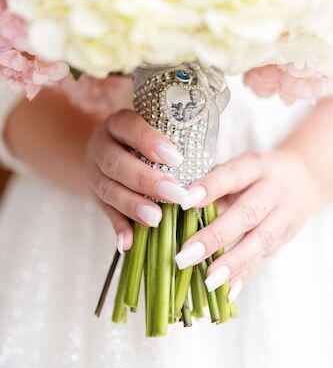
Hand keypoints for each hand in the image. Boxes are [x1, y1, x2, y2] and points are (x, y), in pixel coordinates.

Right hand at [85, 109, 185, 250]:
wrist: (108, 148)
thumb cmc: (144, 139)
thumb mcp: (153, 130)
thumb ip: (171, 145)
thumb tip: (204, 169)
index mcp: (118, 124)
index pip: (129, 127)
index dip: (150, 141)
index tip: (176, 158)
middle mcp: (101, 147)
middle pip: (118, 163)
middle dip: (147, 180)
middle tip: (175, 194)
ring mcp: (95, 173)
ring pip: (109, 189)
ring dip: (133, 206)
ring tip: (156, 219)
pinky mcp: (95, 197)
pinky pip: (105, 213)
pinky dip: (118, 228)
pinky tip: (129, 243)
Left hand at [175, 150, 321, 300]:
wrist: (303, 177)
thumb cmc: (255, 173)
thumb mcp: (238, 167)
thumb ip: (212, 183)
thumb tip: (175, 203)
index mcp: (255, 166)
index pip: (233, 174)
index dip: (211, 187)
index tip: (185, 201)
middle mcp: (272, 189)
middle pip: (247, 213)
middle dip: (215, 236)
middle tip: (185, 255)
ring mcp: (283, 215)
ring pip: (260, 240)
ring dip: (233, 262)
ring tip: (208, 279)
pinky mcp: (286, 238)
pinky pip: (264, 258)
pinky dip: (244, 275)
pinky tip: (226, 291)